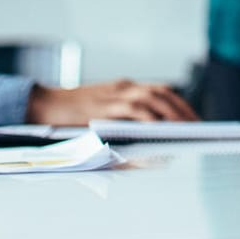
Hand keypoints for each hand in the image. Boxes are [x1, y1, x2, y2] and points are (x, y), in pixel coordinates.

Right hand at [25, 79, 197, 123]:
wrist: (40, 105)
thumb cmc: (72, 117)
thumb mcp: (101, 113)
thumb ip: (124, 123)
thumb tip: (153, 151)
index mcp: (124, 87)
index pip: (161, 91)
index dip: (181, 104)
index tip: (197, 119)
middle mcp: (122, 88)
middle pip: (161, 94)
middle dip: (182, 110)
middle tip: (198, 127)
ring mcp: (111, 96)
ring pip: (150, 100)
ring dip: (170, 114)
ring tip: (185, 131)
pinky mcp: (101, 107)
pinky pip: (131, 112)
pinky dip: (148, 121)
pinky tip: (159, 131)